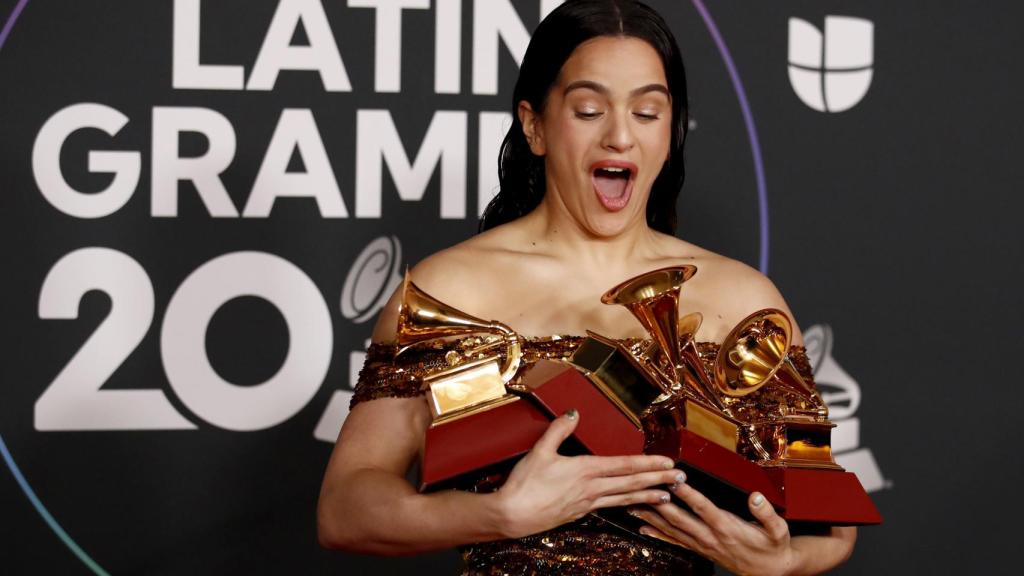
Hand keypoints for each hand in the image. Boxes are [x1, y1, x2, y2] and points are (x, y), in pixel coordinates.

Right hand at [494, 410, 683, 538]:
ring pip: (624, 499)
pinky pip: (610, 508)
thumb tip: (574, 412)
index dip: (648, 463)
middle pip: (631, 483)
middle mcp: (591, 489)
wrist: (512, 516)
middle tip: (681, 480)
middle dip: (658, 480)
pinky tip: (632, 506)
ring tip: (666, 497)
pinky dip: (626, 506)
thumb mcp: (540, 451)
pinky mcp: (579, 513)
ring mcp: (587, 504)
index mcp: (585, 470)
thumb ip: (559, 430)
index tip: (668, 463)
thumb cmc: (524, 485)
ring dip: (647, 496)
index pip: (624, 466)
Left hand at [629, 478, 795, 575]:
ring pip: (672, 530)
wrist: (770, 571)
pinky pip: (675, 542)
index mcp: (727, 528)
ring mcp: (703, 545)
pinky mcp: (700, 550)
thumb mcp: (778, 530)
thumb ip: (766, 513)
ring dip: (652, 517)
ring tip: (633, 506)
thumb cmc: (773, 548)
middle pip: (680, 519)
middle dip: (659, 503)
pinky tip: (643, 528)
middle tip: (643, 489)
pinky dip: (658, 535)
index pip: (703, 507)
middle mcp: (711, 536)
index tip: (674, 480)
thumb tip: (756, 497)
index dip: (687, 493)